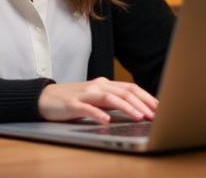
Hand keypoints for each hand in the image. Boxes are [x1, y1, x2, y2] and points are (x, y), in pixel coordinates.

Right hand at [38, 77, 157, 123]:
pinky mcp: (72, 104)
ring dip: (127, 107)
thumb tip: (137, 110)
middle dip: (142, 103)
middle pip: (124, 92)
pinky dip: (98, 114)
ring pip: (110, 98)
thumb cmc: (73, 100)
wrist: (45, 98)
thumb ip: (113, 102)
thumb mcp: (96, 100)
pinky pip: (88, 109)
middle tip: (155, 114)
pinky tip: (107, 121)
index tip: (160, 108)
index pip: (130, 88)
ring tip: (139, 117)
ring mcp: (85, 94)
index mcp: (105, 85)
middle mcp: (97, 86)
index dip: (146, 97)